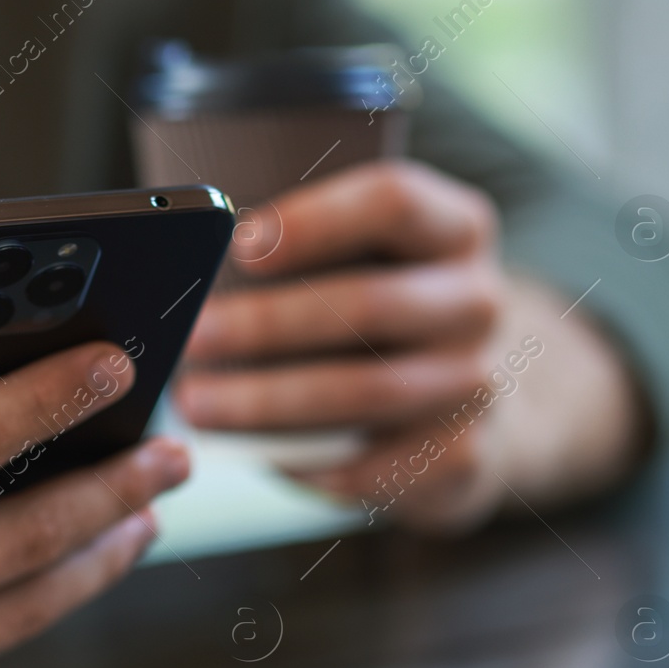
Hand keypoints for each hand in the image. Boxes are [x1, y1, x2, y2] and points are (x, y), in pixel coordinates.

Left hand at [175, 161, 644, 531]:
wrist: (457, 399)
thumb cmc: (373, 310)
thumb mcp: (361, 259)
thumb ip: (300, 250)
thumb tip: (190, 263)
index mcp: (455, 228)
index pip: (394, 202)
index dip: (316, 221)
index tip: (241, 244)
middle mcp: (478, 301)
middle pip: (368, 305)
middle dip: (269, 323)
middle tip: (193, 338)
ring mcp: (477, 382)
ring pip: (365, 392)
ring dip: (268, 401)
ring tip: (195, 404)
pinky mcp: (462, 455)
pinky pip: (374, 465)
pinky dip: (306, 463)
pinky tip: (251, 454)